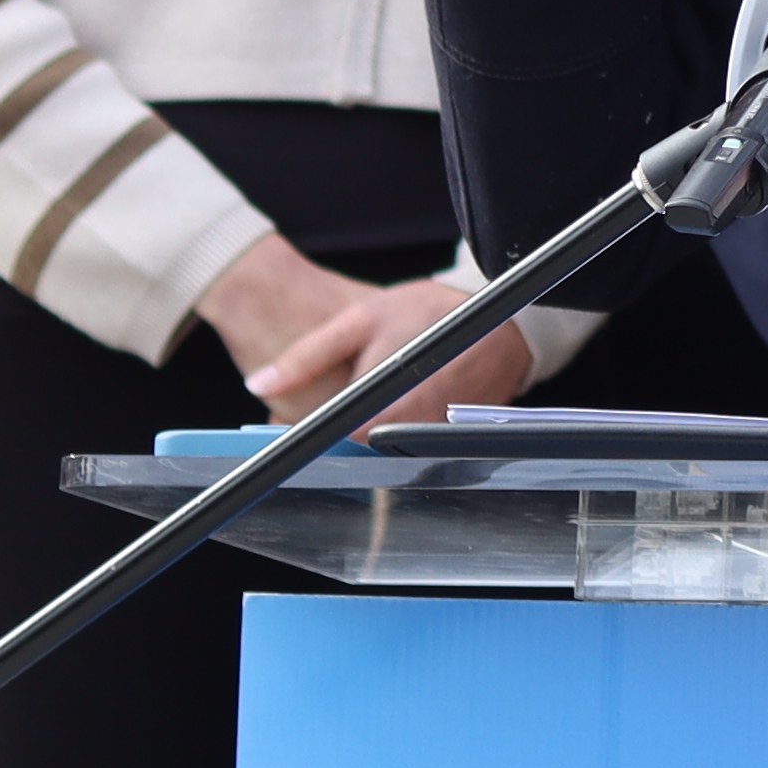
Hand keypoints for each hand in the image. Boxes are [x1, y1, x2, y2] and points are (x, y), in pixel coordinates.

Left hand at [198, 237, 530, 427]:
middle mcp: (406, 431)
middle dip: (331, 436)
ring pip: (378, 452)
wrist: (509, 326)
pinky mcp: (444, 443)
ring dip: (363, 434)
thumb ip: (307, 354)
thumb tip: (258, 383)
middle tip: (324, 407)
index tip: (282, 434)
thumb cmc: (434, 314)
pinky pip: (407, 447)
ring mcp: (428, 442)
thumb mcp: (362, 318)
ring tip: (365, 400)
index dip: (301, 441)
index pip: (324, 443)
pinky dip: (394, 431)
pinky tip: (395, 404)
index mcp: (380, 404)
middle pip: (349, 452)